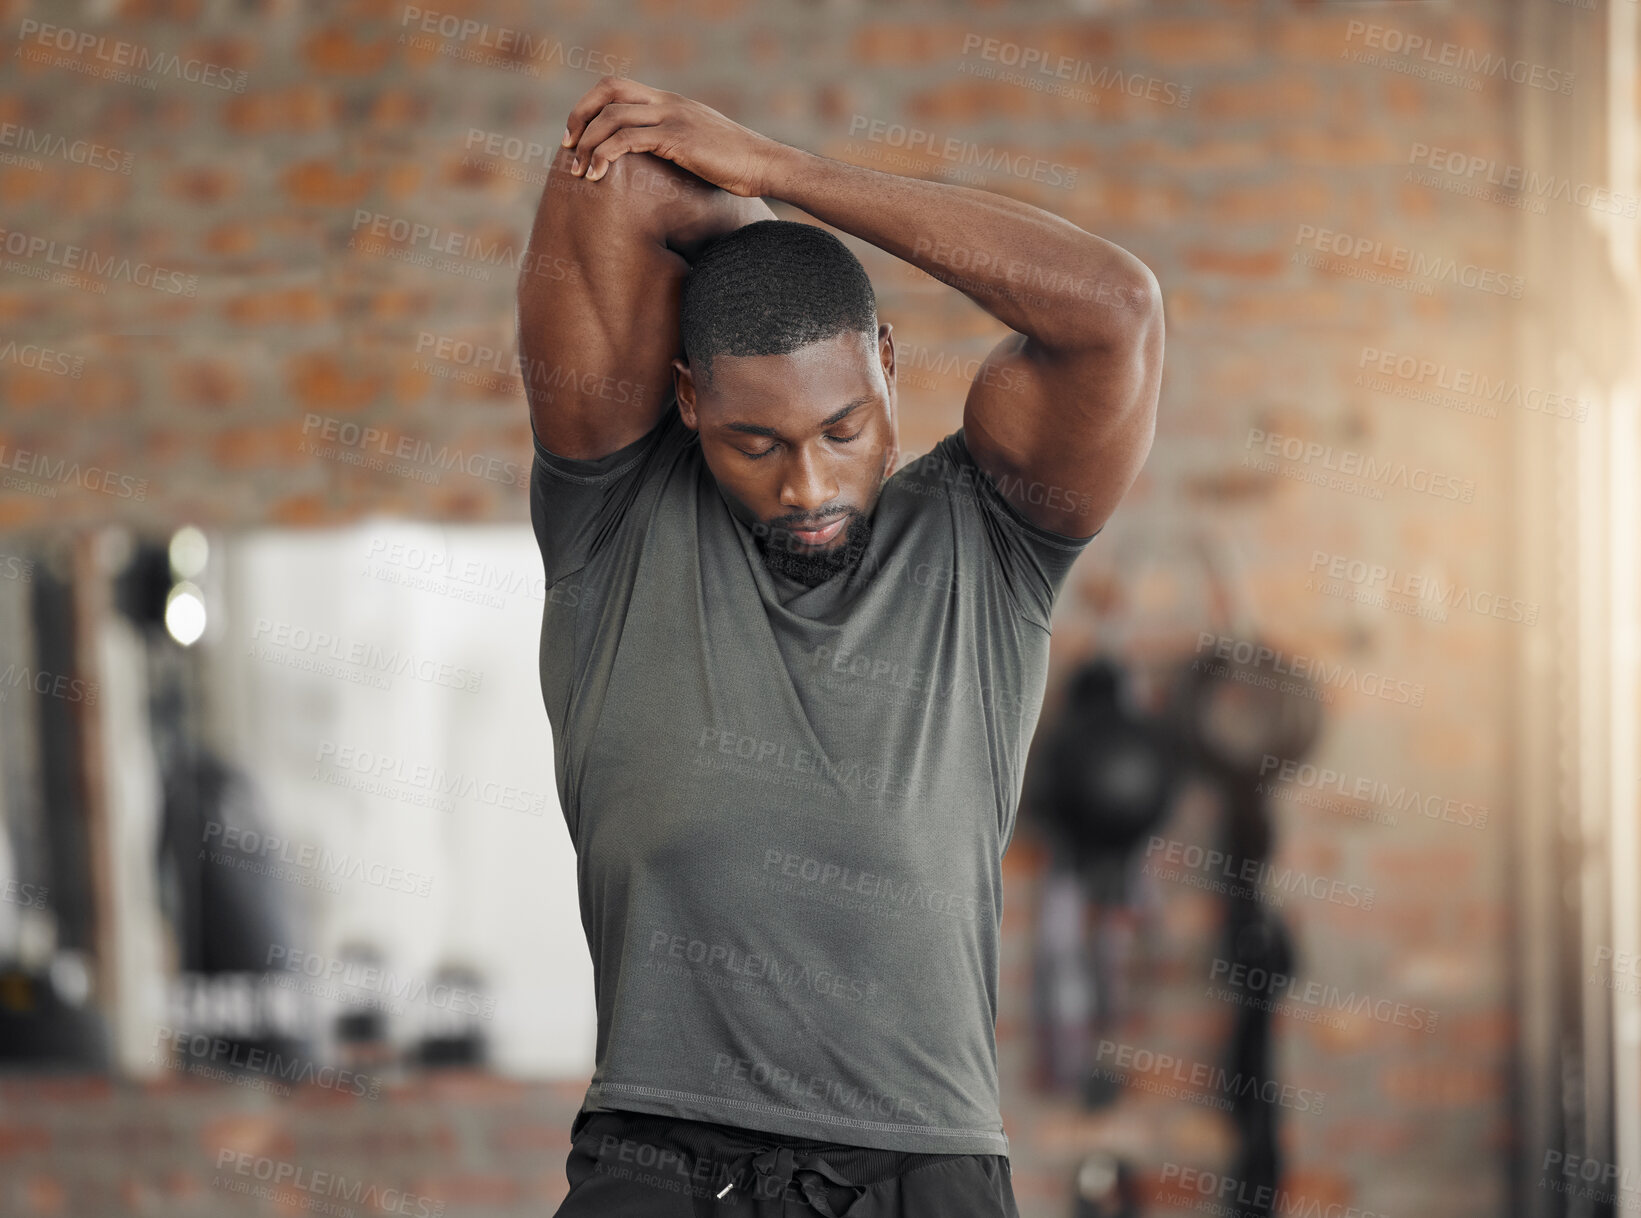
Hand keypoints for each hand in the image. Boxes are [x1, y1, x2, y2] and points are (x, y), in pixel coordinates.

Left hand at [561, 76, 788, 196]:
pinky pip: (627, 140)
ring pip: (612, 117)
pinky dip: (604, 155)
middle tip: (567, 147)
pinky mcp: (676, 139)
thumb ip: (676, 142)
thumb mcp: (700, 145)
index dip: (590, 106)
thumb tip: (657, 162)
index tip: (577, 135)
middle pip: (608, 90)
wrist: (764, 165)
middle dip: (579, 116)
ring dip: (587, 143)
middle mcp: (668, 102)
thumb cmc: (737, 164)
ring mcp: (672, 117)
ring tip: (578, 171)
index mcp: (670, 101)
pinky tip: (596, 175)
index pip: (618, 87)